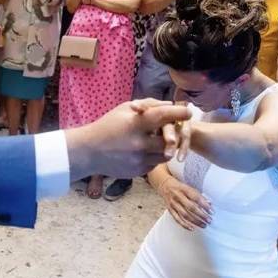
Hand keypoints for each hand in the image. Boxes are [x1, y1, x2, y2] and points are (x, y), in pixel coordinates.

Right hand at [64, 99, 191, 180]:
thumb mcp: (124, 109)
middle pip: (170, 139)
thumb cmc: (108, 125)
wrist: (89, 152)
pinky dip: (154, 156)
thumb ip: (148, 105)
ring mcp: (139, 160)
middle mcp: (139, 144)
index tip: (188, 111)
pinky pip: (156, 164)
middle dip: (175, 133)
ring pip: (166, 154)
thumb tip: (170, 106)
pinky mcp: (139, 172)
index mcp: (135, 125)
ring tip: (157, 139)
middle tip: (176, 128)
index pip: (163, 117)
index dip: (178, 113)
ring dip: (166, 146)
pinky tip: (145, 150)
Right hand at [156, 175, 212, 230]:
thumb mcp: (189, 187)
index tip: (212, 211)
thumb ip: (199, 195)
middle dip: (201, 215)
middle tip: (209, 220)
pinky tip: (192, 228)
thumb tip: (209, 203)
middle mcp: (178, 196)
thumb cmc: (180, 187)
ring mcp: (173, 204)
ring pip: (185, 215)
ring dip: (195, 221)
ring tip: (204, 225)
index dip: (204, 205)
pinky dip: (185, 225)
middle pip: (191, 207)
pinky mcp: (170, 210)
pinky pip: (177, 219)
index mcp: (184, 189)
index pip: (196, 198)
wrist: (164, 185)